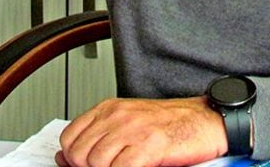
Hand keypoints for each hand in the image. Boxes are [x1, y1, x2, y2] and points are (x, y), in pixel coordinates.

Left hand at [54, 97, 225, 166]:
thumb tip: (64, 158)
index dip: (74, 159)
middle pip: (80, 154)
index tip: (85, 166)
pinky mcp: (149, 144)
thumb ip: (96, 139)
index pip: (69, 138)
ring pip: (97, 163)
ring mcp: (133, 129)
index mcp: (108, 109)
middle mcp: (117, 116)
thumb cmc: (170, 124)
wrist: (204, 120)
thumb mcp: (126, 126)